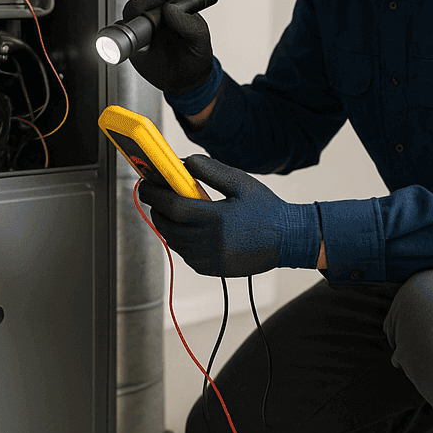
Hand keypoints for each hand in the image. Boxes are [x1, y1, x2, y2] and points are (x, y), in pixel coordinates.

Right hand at [123, 0, 213, 94]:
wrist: (185, 81)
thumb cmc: (196, 57)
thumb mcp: (199, 40)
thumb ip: (189, 23)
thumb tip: (170, 8)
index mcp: (175, 8)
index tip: (159, 8)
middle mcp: (156, 15)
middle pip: (140, 1)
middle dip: (139, 7)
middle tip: (144, 19)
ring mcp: (143, 28)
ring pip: (128, 15)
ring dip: (129, 21)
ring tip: (139, 36)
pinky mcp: (132, 42)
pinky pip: (119, 33)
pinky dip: (117, 35)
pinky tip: (128, 44)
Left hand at [138, 155, 318, 276]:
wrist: (288, 240)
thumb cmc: (266, 209)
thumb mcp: (240, 182)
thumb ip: (209, 170)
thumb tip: (182, 163)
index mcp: (217, 218)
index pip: (173, 206)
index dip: (153, 194)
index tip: (144, 183)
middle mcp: (211, 242)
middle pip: (167, 225)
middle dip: (155, 208)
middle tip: (153, 194)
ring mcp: (210, 259)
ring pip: (173, 241)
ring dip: (165, 223)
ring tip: (170, 207)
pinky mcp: (211, 269)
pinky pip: (184, 253)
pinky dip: (178, 238)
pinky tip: (187, 225)